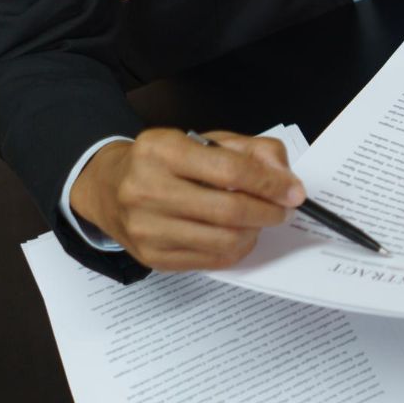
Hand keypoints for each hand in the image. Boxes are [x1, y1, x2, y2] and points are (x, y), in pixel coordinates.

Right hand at [70, 129, 305, 270]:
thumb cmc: (166, 163)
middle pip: (229, 211)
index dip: (271, 184)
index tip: (294, 192)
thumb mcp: (206, 141)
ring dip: (254, 233)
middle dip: (268, 212)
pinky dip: (236, 249)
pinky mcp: (152, 257)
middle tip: (282, 210)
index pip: (230, 171)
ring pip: (224, 241)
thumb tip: (284, 177)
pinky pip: (213, 261)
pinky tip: (236, 235)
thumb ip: (253, 151)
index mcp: (162, 150)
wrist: (109, 188)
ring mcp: (147, 228)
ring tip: (257, 221)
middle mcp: (147, 189)